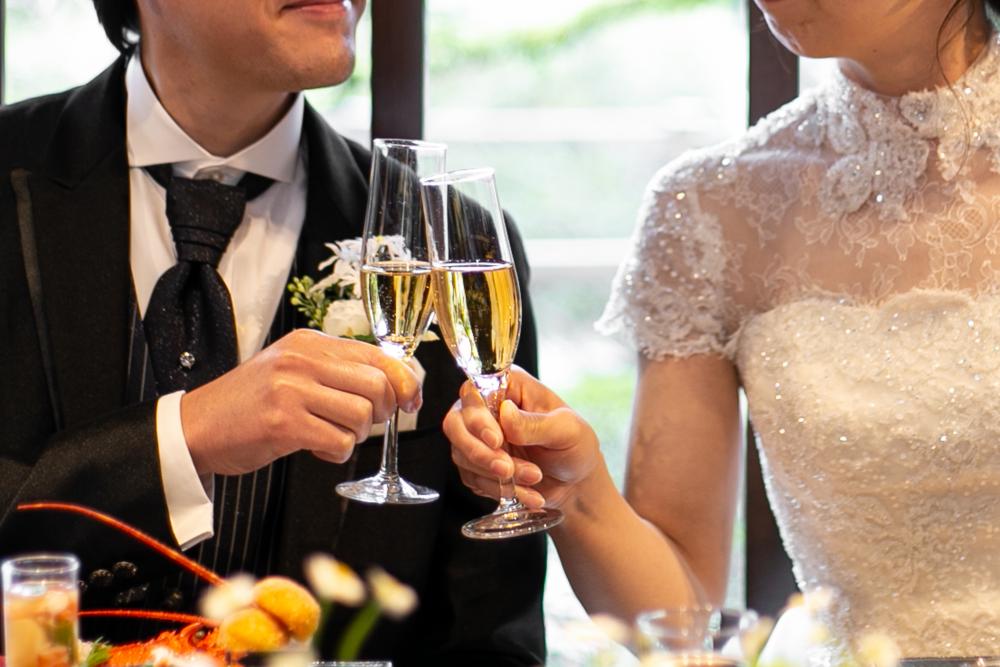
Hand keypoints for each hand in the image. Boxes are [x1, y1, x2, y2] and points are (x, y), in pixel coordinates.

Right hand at [181, 329, 421, 474]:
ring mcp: (291, 390)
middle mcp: (302, 359)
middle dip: (381, 412)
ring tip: (330, 434)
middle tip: (362, 423)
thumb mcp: (294, 370)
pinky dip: (335, 452)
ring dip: (354, 435)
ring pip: (361, 416)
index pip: (379, 355)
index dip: (405, 382)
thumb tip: (398, 385)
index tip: (410, 402)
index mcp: (310, 342)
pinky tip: (313, 446)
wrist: (196, 426)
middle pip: (377, 385)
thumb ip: (339, 371)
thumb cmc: (251, 402)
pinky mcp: (283, 423)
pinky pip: (339, 442)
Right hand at [442, 366, 599, 508]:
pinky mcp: (477, 465)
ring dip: (496, 474)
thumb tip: (506, 413)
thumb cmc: (575, 446)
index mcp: (509, 387)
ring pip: (462, 455)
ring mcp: (479, 438)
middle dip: (479, 452)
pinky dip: (498, 489)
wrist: (576, 484)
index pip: (473, 392)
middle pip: (455, 424)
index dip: (477, 417)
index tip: (497, 440)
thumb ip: (535, 423)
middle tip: (507, 469)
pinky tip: (527, 492)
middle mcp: (487, 409)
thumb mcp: (566, 430)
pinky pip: (472, 478)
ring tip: (533, 478)